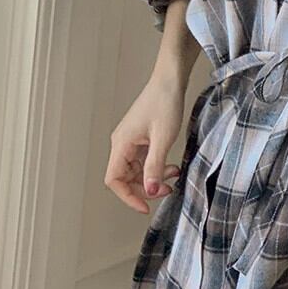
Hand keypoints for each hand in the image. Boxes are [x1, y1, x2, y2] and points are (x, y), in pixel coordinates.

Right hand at [104, 75, 185, 213]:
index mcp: (121, 144)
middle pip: (125, 178)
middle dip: (145, 188)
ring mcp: (132, 141)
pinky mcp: (142, 138)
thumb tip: (149, 191)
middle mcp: (122, 144)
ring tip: (173, 177)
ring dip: (153, 178)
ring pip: (137, 171)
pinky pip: (145, 161)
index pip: (114, 179)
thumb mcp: (163, 139)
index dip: (128, 196)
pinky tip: (172, 167)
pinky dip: (157, 167)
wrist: (170, 81)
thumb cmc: (164, 103)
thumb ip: (155, 167)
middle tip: (166, 190)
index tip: (145, 207)